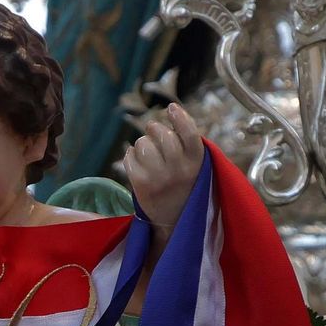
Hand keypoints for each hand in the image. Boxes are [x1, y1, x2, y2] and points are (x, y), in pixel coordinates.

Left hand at [124, 103, 204, 228]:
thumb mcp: (194, 165)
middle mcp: (179, 169)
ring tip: (146, 149)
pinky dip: (130, 154)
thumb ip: (186, 143)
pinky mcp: (141, 185)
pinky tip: (135, 159)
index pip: (189, 134)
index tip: (171, 107)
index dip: (180, 117)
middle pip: (163, 135)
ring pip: (144, 144)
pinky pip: (129, 158)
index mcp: (196, 162)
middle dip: (155, 128)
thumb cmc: (184, 185)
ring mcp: (159, 177)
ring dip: (142, 142)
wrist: (174, 218)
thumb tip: (172, 111)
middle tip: (153, 129)